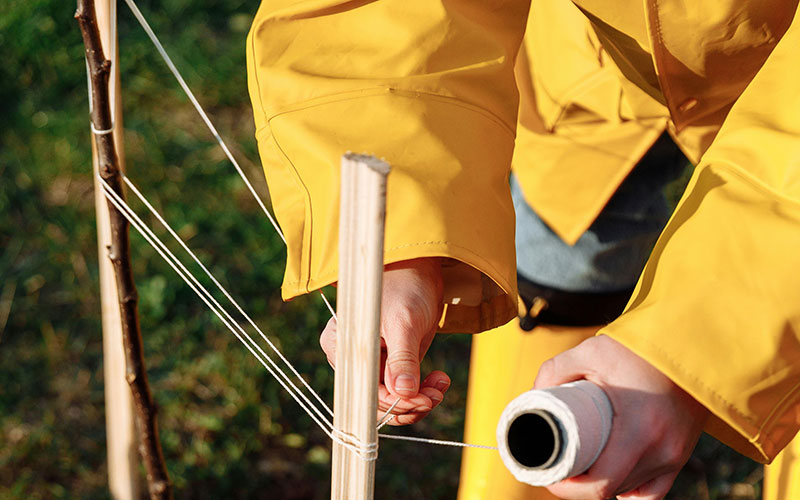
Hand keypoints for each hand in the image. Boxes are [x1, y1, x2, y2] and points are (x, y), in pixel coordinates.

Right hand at [320, 258, 450, 424]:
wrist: (419, 270)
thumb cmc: (405, 286)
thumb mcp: (404, 322)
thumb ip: (402, 359)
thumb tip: (403, 394)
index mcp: (340, 347)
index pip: (364, 390)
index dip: (395, 403)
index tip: (424, 399)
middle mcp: (352, 359)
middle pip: (377, 400)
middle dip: (410, 403)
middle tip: (436, 394)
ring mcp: (372, 363)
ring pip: (392, 399)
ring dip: (419, 399)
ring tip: (440, 385)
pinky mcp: (390, 364)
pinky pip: (402, 389)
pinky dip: (422, 390)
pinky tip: (439, 378)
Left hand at [534, 335, 708, 499]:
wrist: (688, 343)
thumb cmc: (638, 347)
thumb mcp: (590, 351)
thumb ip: (555, 371)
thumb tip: (532, 398)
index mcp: (638, 429)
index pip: (600, 485)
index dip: (568, 488)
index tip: (549, 473)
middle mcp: (660, 450)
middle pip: (611, 490)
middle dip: (580, 484)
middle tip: (558, 467)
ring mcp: (674, 456)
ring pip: (630, 491)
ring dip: (603, 484)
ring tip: (580, 467)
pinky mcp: (681, 455)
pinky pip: (652, 491)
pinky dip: (629, 489)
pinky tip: (612, 478)